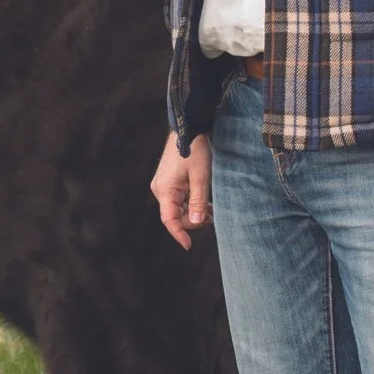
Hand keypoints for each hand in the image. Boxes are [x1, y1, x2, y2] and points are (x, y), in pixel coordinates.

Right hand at [150, 131, 213, 249]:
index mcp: (165, 190)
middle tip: (213, 217)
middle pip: (175, 215)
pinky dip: (191, 203)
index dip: (179, 234)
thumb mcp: (201, 178)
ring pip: (178, 208)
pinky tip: (205, 203)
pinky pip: (178, 199)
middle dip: (193, 220)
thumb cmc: (195, 151)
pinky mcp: (168, 181)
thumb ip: (198, 202)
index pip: (170, 220)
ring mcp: (163, 185)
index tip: (188, 246)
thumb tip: (195, 223)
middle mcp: (160, 189)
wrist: (189, 128)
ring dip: (193, 212)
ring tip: (212, 211)